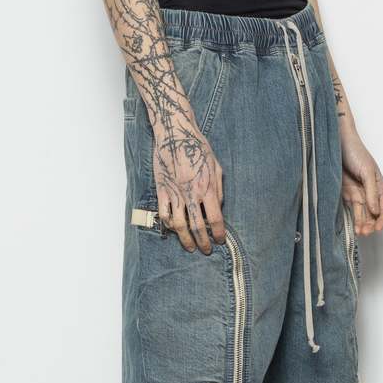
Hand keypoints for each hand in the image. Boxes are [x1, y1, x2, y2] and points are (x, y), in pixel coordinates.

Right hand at [153, 116, 224, 254]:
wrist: (174, 132)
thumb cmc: (197, 147)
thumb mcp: (216, 166)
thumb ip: (218, 190)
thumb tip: (219, 208)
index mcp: (206, 187)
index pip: (215, 219)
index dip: (219, 233)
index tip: (220, 240)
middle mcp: (190, 193)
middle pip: (198, 227)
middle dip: (203, 242)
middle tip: (206, 250)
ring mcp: (174, 193)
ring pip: (179, 225)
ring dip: (185, 240)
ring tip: (190, 247)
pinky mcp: (162, 190)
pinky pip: (164, 214)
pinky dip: (169, 226)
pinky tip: (174, 230)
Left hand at [340, 127, 382, 235]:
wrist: (337, 144)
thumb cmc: (356, 152)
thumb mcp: (367, 171)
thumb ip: (371, 191)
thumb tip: (376, 211)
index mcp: (379, 187)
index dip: (382, 220)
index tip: (377, 228)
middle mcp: (369, 193)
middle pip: (373, 216)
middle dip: (370, 225)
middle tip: (364, 232)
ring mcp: (357, 195)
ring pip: (362, 215)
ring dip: (361, 224)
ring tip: (359, 232)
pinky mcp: (345, 195)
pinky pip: (351, 211)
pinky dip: (352, 219)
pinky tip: (352, 227)